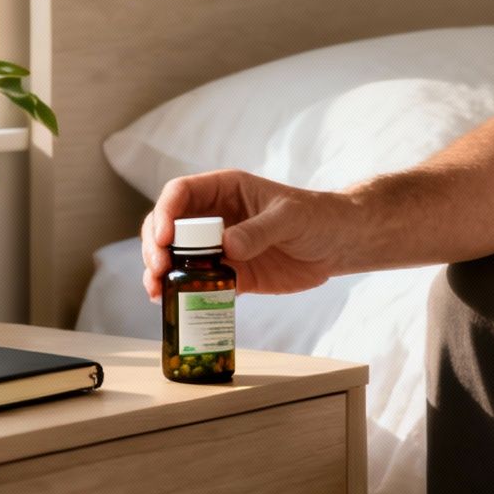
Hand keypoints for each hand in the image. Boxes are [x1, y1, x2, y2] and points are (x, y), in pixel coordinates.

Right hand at [141, 169, 349, 297]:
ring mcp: (217, 247)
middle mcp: (214, 217)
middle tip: (158, 269)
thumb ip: (259, 230)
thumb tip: (226, 247)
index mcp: (224, 190)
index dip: (166, 212)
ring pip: (174, 257)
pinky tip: (170, 303)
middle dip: (155, 246)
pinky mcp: (228, 275)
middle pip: (167, 226)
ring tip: (157, 291)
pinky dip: (179, 293)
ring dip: (159, 273)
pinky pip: (195, 283)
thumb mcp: (289, 217)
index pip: (181, 193)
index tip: (165, 238)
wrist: (338, 245)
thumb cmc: (316, 218)